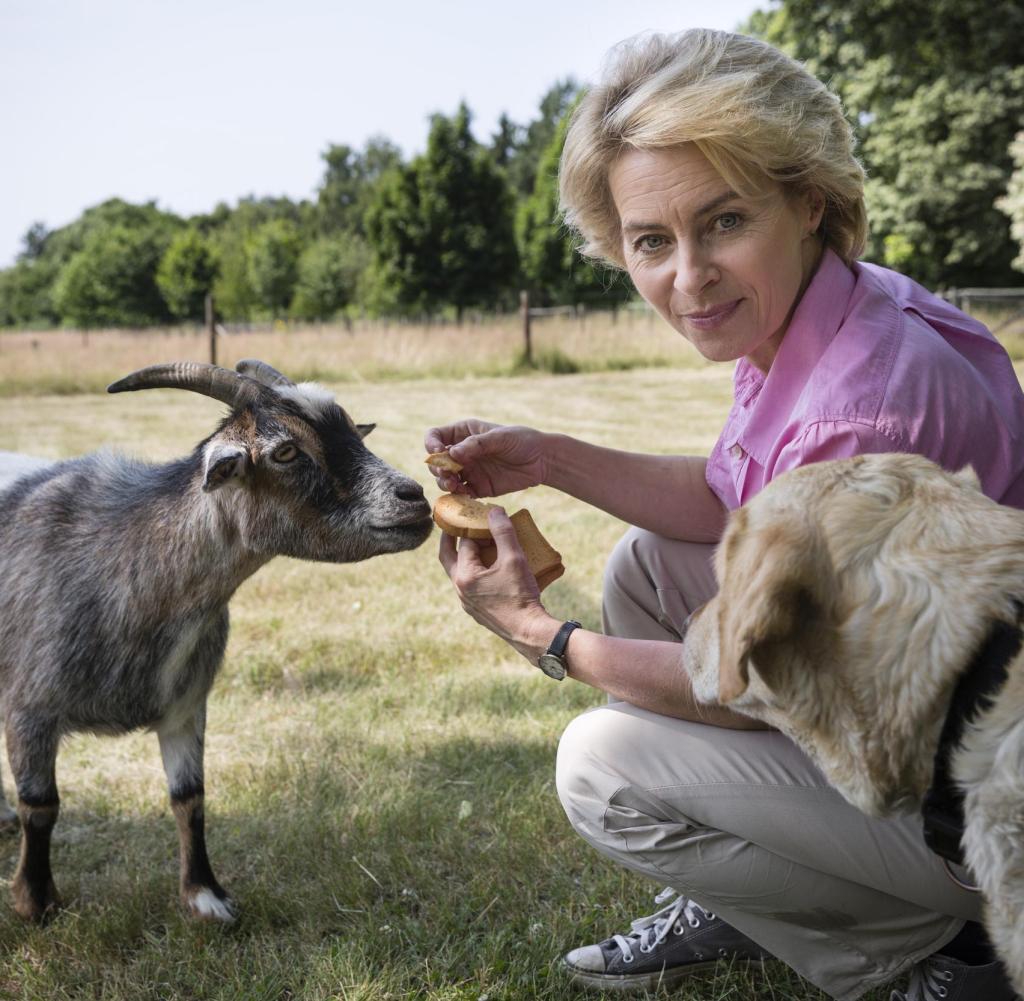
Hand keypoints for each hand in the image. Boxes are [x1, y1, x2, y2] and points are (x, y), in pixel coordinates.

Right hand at [424, 419, 546, 496]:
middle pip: (436, 461)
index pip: (435, 436)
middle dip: (437, 468)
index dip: (431, 444)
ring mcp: (468, 471)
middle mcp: (462, 452)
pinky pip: (461, 495)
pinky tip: (464, 495)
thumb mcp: (500, 437)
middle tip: (448, 474)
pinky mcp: (477, 488)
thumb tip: (452, 453)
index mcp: (464, 433)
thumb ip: (477, 444)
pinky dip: (458, 497)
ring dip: (444, 483)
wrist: (542, 460)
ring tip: (454, 486)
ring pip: (445, 479)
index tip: (438, 452)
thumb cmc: (522, 441)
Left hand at [438, 507, 558, 661]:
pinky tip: (490, 568)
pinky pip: (470, 585)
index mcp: (464, 576)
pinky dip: (475, 571)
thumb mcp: (514, 559)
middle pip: (449, 558)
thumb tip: (493, 510)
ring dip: (466, 556)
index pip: (464, 542)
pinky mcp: (477, 611)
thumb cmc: (520, 595)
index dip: (473, 526)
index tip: (479, 514)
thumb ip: (503, 532)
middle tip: (456, 523)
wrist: (529, 632)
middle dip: (452, 539)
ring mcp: (467, 602)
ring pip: (460, 572)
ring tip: (478, 543)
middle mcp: (460, 590)